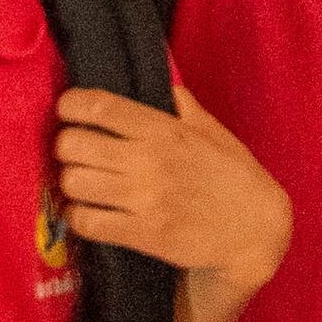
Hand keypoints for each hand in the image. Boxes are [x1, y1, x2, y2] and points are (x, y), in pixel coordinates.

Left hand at [53, 85, 289, 292]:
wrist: (255, 231)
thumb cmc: (236, 179)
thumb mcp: (215, 133)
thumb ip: (185, 108)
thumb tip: (167, 87)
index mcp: (165, 130)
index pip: (100, 106)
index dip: (71, 104)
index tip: (68, 110)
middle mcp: (149, 160)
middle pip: (73, 144)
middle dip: (66, 146)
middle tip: (75, 152)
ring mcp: (143, 199)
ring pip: (74, 183)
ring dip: (71, 183)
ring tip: (81, 184)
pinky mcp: (142, 234)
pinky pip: (87, 222)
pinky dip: (79, 217)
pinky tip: (87, 214)